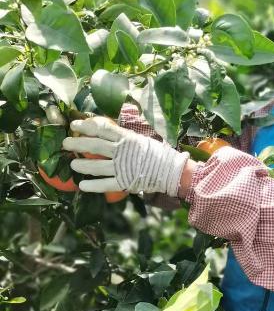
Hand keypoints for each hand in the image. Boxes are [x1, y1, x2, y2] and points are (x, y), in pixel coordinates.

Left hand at [62, 117, 189, 196]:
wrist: (171, 170)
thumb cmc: (156, 153)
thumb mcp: (139, 139)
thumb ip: (123, 136)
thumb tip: (106, 130)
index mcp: (126, 138)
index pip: (102, 128)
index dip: (86, 125)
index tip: (74, 125)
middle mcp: (122, 151)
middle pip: (94, 145)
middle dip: (78, 143)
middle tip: (66, 143)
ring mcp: (122, 167)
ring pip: (97, 165)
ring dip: (82, 165)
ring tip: (72, 165)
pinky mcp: (125, 182)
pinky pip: (105, 184)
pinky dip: (93, 185)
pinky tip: (82, 185)